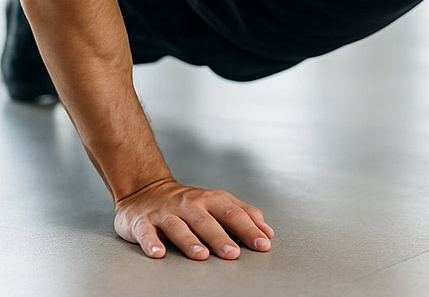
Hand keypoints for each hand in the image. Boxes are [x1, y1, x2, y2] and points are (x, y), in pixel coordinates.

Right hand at [114, 178, 274, 259]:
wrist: (145, 190)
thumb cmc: (188, 203)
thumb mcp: (217, 203)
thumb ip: (243, 214)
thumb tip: (267, 232)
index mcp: (211, 200)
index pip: (234, 213)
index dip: (249, 229)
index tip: (263, 244)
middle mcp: (190, 204)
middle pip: (207, 221)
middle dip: (221, 237)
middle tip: (234, 254)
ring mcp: (166, 212)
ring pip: (179, 226)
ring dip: (190, 241)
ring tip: (202, 256)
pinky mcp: (143, 222)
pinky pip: (146, 232)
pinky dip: (151, 242)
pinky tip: (158, 254)